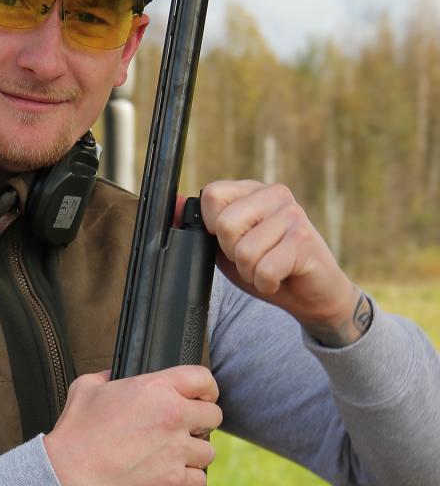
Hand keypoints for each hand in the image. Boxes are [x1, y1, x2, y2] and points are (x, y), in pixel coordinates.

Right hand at [43, 365, 221, 485]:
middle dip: (200, 424)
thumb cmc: (75, 432)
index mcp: (155, 388)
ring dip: (193, 455)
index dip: (206, 389)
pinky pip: (199, 480)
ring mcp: (175, 450)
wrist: (68, 475)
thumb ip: (106, 376)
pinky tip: (169, 477)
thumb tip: (112, 375)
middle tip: (183, 432)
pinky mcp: (173, 481)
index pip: (203, 379)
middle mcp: (172, 416)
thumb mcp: (86, 388)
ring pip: (207, 452)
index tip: (202, 398)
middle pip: (213, 416)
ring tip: (173, 457)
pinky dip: (186, 481)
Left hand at [199, 180, 370, 343]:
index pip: (211, 195)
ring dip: (251, 273)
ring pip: (244, 251)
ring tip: (268, 268)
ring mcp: (293, 214)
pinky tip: (280, 278)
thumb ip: (200, 226)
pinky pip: (264, 269)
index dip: (212, 228)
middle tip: (253, 259)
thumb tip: (173, 203)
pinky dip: (266, 284)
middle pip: (224, 225)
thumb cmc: (268, 267)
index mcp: (252, 190)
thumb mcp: (226, 248)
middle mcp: (274, 194)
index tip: (232, 242)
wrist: (312, 295)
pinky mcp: (304, 240)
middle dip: (232, 254)